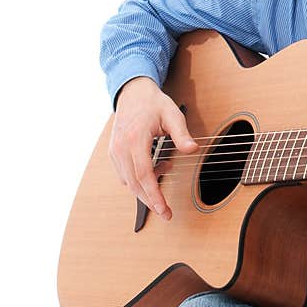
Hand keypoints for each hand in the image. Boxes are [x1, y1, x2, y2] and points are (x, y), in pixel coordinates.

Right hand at [108, 76, 197, 219]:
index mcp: (135, 139)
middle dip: (151, 201)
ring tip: (167, 169)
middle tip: (167, 213)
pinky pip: (125, 175)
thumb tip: (192, 150)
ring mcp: (115, 151)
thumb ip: (182, 134)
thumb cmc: (153, 103)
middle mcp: (121, 148)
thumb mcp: (173, 115)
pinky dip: (140, 178)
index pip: (144, 175)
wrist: (132, 93)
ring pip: (128, 182)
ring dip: (147, 187)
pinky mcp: (114, 153)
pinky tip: (156, 167)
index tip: (164, 210)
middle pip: (134, 184)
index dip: (154, 195)